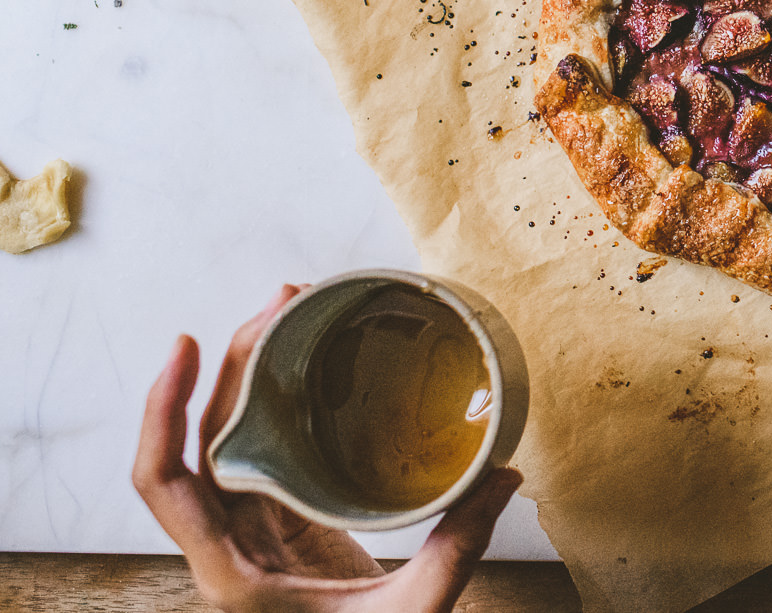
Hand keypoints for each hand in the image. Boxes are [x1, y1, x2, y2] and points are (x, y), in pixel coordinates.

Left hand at [133, 284, 521, 612]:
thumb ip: (456, 552)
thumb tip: (503, 474)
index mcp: (234, 572)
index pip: (166, 482)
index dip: (162, 411)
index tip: (189, 345)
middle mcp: (228, 548)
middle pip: (197, 443)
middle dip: (227, 366)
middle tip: (279, 304)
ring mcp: (252, 537)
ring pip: (227, 444)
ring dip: (247, 379)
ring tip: (290, 315)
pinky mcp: (281, 530)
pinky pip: (261, 457)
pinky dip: (276, 408)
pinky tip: (306, 370)